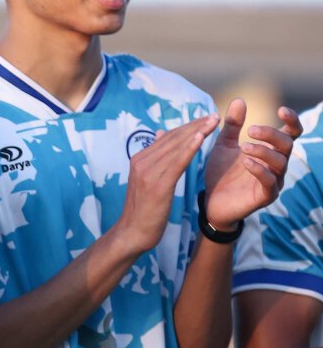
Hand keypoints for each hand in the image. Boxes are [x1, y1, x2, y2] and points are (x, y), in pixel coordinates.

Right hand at [114, 115, 218, 254]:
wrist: (132, 232)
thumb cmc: (143, 209)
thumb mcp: (146, 180)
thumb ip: (154, 158)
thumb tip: (160, 133)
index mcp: (140, 159)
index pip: (167, 138)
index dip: (187, 127)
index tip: (205, 119)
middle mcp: (142, 161)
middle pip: (173, 139)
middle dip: (195, 126)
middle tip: (214, 115)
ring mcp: (148, 172)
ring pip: (176, 147)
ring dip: (196, 132)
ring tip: (213, 122)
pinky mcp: (158, 184)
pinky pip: (177, 163)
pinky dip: (189, 148)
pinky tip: (201, 138)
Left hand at [203, 100, 301, 228]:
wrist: (211, 200)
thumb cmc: (222, 171)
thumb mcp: (224, 144)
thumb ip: (232, 124)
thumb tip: (240, 99)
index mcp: (270, 150)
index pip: (290, 133)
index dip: (291, 121)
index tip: (281, 109)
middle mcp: (276, 164)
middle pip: (287, 144)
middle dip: (271, 134)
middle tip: (250, 130)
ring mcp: (274, 181)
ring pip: (280, 162)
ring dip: (264, 151)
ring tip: (244, 147)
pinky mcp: (265, 196)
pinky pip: (270, 182)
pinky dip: (260, 170)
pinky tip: (247, 163)